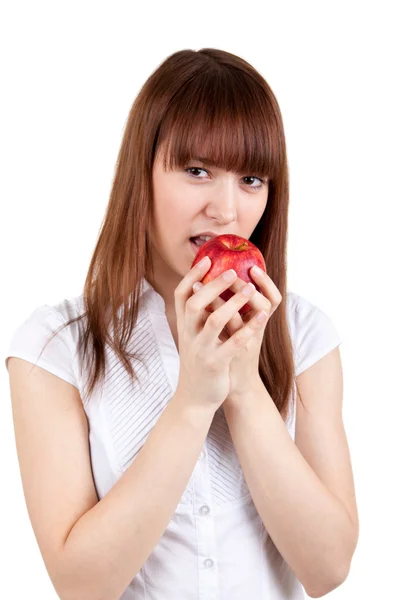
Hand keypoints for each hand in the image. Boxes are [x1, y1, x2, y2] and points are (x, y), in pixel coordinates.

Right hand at [174, 259, 271, 413]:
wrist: (195, 398)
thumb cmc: (200, 361)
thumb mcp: (194, 336)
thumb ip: (199, 315)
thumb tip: (207, 287)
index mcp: (183, 325)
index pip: (180, 294)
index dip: (192, 275)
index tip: (207, 259)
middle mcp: (188, 335)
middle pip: (195, 303)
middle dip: (213, 285)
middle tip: (232, 271)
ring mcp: (201, 350)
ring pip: (214, 321)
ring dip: (232, 303)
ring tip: (249, 289)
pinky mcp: (216, 364)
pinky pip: (233, 344)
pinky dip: (248, 329)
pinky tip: (262, 317)